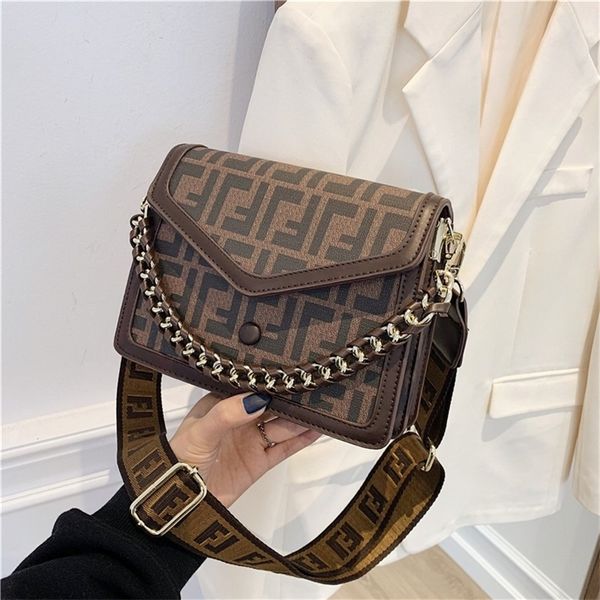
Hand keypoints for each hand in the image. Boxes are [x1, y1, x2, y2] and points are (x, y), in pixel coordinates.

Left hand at [169, 391, 321, 507]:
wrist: (179, 503)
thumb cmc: (179, 460)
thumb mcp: (200, 432)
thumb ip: (226, 414)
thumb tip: (257, 399)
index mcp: (221, 403)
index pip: (250, 387)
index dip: (270, 379)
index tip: (291, 370)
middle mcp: (239, 419)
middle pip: (271, 404)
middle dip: (291, 396)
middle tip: (314, 386)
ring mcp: (251, 440)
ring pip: (282, 425)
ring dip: (301, 416)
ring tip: (323, 405)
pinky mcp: (259, 462)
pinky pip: (285, 448)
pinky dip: (302, 440)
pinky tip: (318, 430)